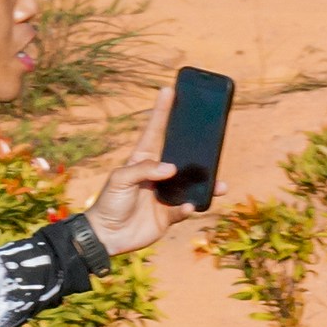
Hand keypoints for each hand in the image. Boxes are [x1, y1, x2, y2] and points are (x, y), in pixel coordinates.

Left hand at [78, 83, 203, 257]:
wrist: (106, 236)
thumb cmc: (108, 203)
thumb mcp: (119, 180)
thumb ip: (143, 170)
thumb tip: (172, 168)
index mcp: (142, 160)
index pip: (155, 131)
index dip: (162, 111)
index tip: (169, 90)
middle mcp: (157, 174)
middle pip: (182, 155)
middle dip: (197, 146)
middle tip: (210, 135)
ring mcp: (165, 194)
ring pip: (192, 183)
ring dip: (206, 182)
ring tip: (220, 183)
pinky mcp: (169, 214)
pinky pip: (186, 208)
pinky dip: (189, 208)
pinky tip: (188, 207)